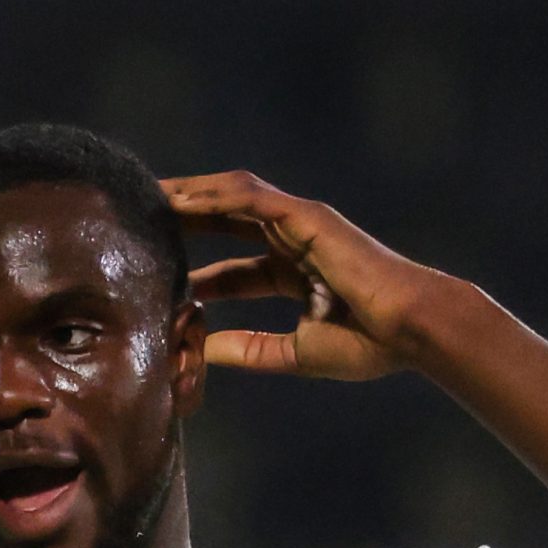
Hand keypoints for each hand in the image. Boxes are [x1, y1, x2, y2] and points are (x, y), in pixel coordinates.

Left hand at [162, 172, 440, 381]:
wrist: (409, 329)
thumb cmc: (367, 343)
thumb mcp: (292, 353)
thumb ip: (249, 349)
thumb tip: (204, 352)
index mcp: (293, 272)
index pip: (232, 264)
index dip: (196, 266)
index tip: (156, 272)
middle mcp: (294, 241)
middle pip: (225, 220)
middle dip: (183, 217)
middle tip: (138, 220)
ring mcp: (300, 224)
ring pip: (232, 197)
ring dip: (190, 195)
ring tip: (148, 196)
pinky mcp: (306, 216)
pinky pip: (250, 199)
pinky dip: (214, 196)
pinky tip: (180, 199)